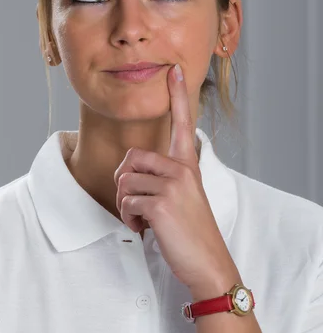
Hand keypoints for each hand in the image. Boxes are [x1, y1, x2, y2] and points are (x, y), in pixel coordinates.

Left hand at [114, 64, 238, 294]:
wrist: (209, 263)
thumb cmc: (191, 231)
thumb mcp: (184, 196)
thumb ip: (163, 177)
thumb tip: (130, 172)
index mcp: (187, 165)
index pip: (182, 123)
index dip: (177, 95)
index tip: (174, 70)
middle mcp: (181, 169)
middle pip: (130, 159)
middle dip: (124, 185)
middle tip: (138, 204)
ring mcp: (172, 185)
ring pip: (124, 183)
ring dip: (127, 207)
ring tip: (145, 220)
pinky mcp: (161, 204)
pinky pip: (126, 204)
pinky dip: (129, 221)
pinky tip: (146, 229)